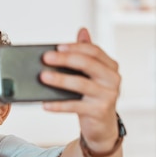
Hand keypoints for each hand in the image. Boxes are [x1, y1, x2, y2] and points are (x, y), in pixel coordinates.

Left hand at [40, 28, 120, 150]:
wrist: (102, 126)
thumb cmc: (93, 97)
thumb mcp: (92, 75)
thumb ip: (87, 54)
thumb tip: (82, 30)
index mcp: (110, 66)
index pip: (93, 51)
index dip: (75, 47)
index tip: (56, 47)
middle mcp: (112, 79)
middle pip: (87, 64)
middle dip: (65, 59)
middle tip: (46, 58)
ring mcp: (107, 95)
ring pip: (81, 84)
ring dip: (60, 80)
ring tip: (43, 77)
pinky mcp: (98, 111)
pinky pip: (75, 106)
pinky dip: (58, 105)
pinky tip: (45, 104)